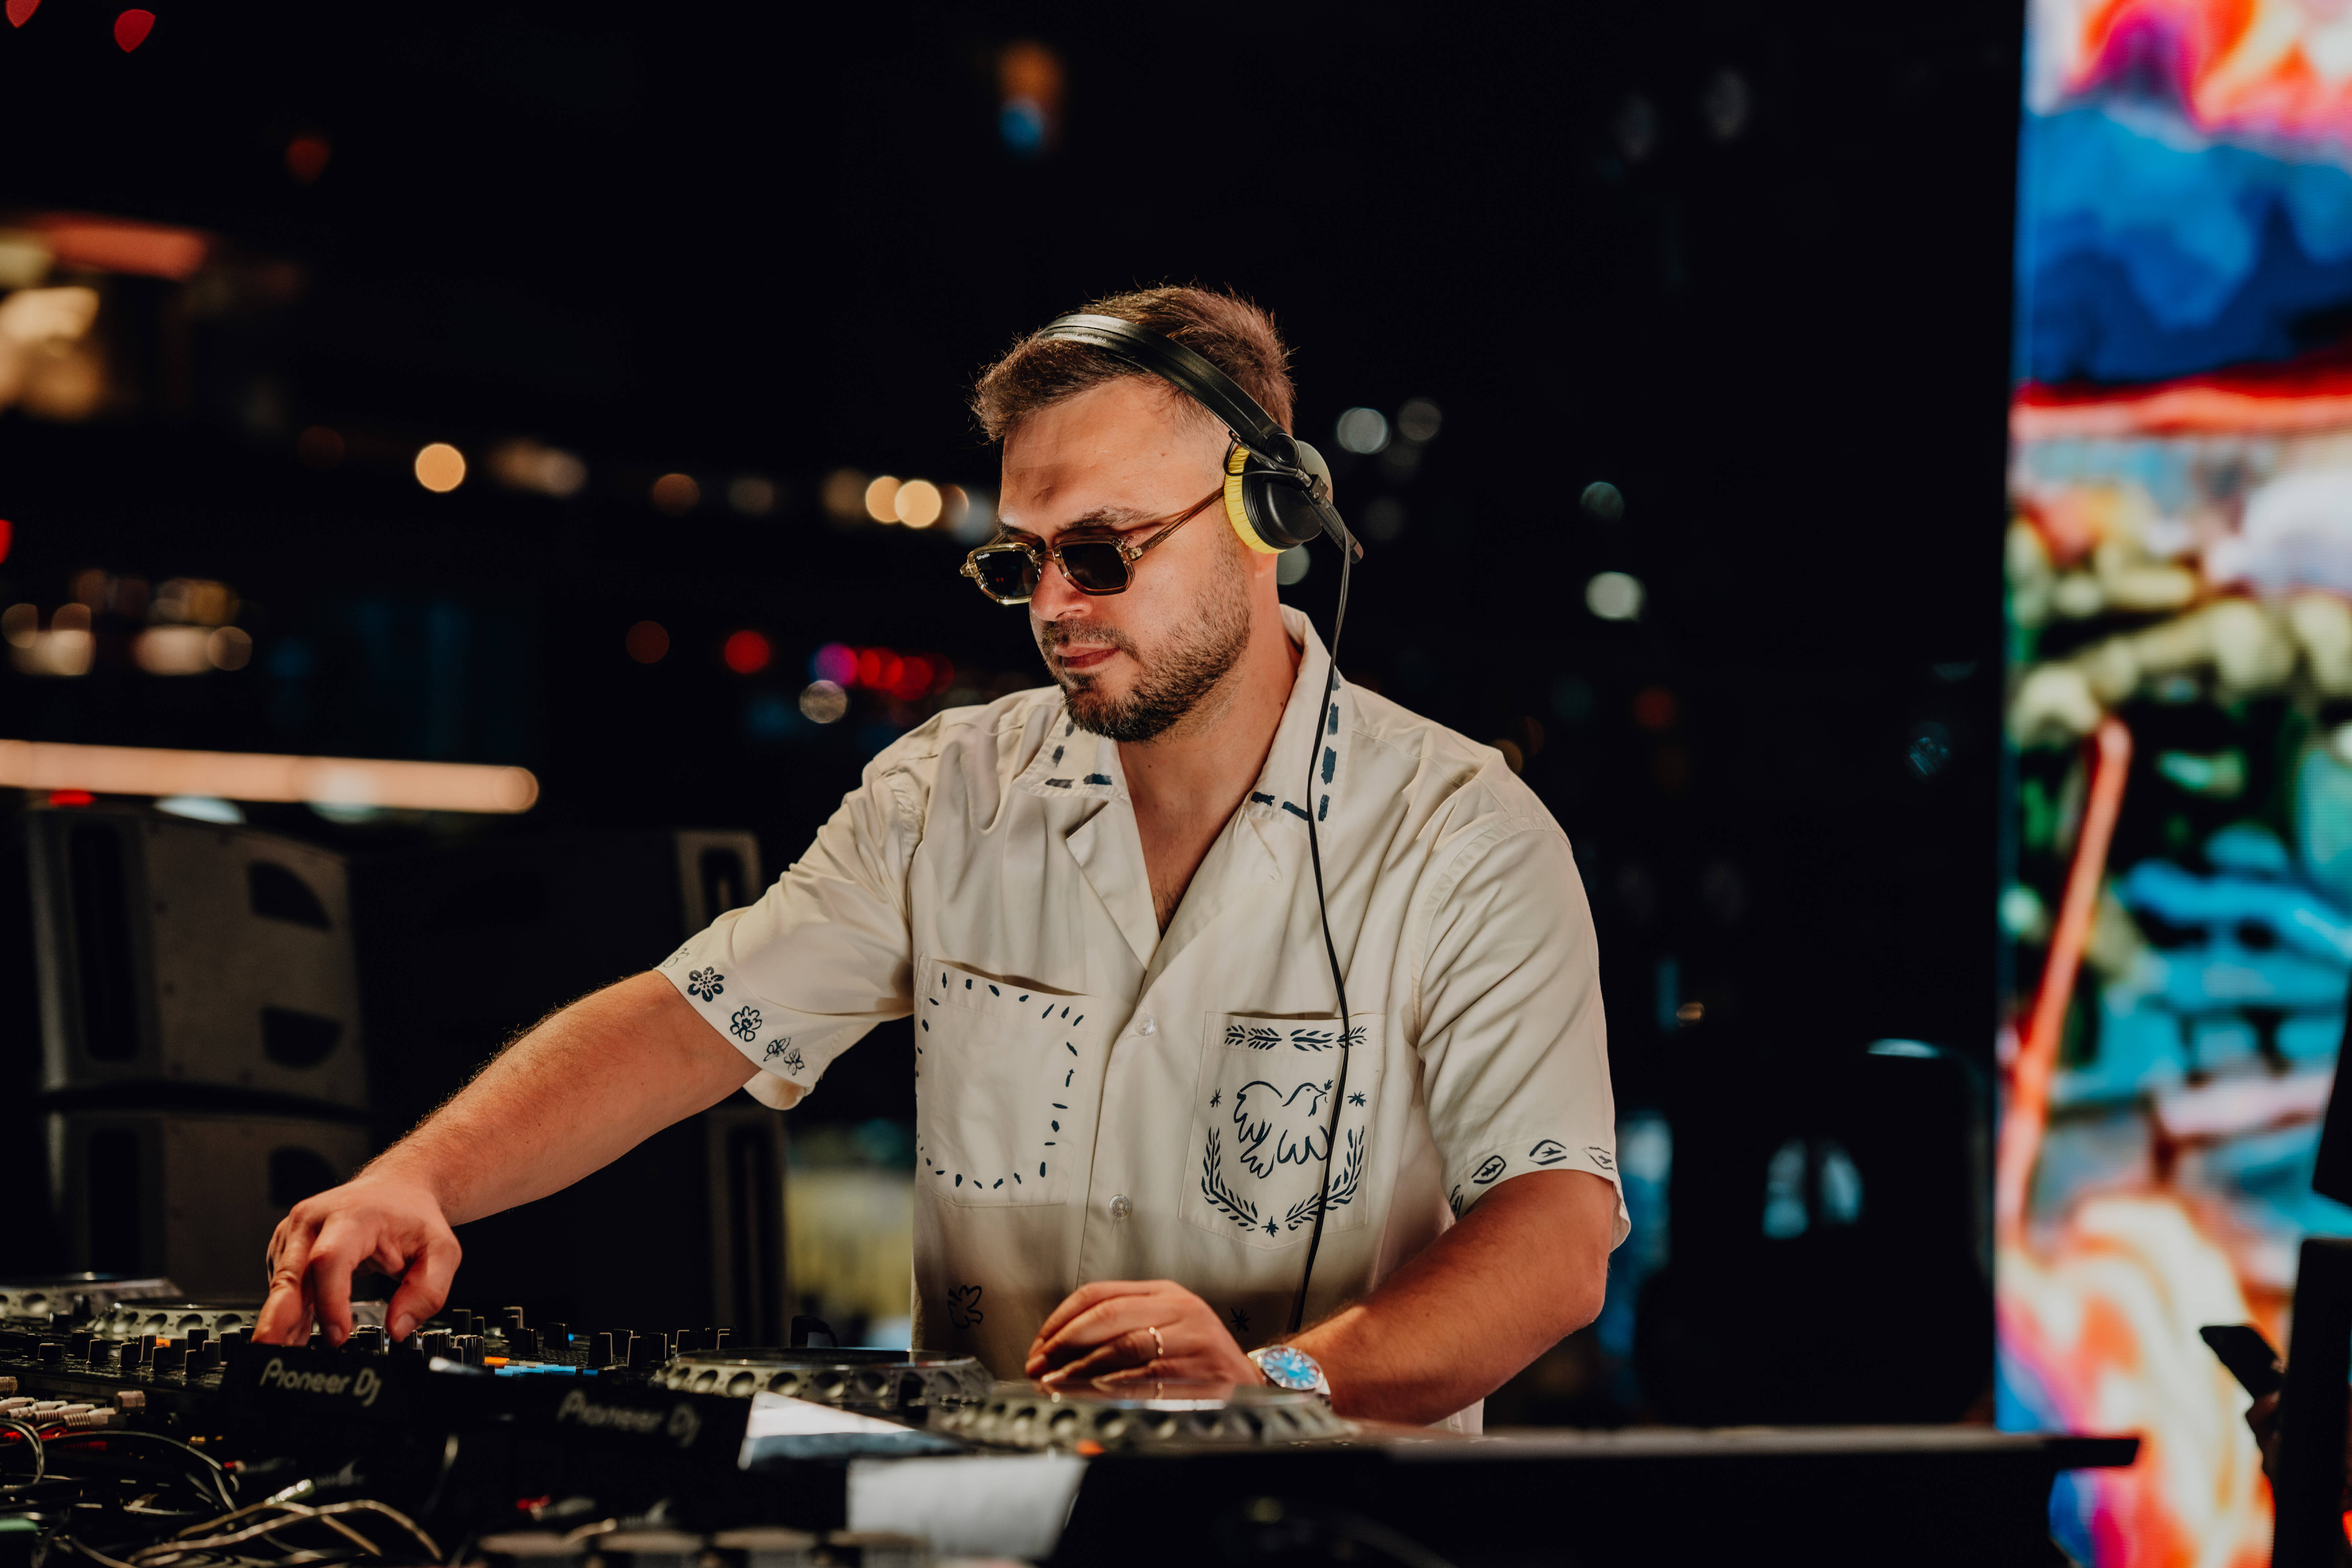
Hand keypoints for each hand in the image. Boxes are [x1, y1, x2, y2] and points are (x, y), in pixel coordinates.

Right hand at [253, 1173, 459, 1345]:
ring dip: (282, 1325)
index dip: (330, 1300)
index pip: (330, 1259)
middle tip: (271, 1351)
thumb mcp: (442, 1250)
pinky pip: (283, 1290)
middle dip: (278, 1318)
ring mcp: (294, 1236)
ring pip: (281, 1288)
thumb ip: (428, 1291)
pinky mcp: (286, 1251)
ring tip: (285, 1359)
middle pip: (290, 1274)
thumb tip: (398, 1329)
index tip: (339, 1336)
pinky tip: (292, 1341)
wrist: (394, 1191)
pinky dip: (286, 1317)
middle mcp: (313, 1222)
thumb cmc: (413, 1217)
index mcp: (351, 1215)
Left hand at [1023, 1279, 1263, 1386]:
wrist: (1250, 1382)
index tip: (1039, 1345)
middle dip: (1063, 1343)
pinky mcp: (1199, 1368)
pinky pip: (1147, 1376)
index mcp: (1163, 1293)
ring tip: (1055, 1383)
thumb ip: (1119, 1330)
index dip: (1061, 1320)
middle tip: (1038, 1366)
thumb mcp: (1164, 1327)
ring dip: (1080, 1368)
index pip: (1098, 1294)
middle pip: (1106, 1315)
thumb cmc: (1198, 1358)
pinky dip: (1114, 1385)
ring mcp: (1191, 1337)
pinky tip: (1092, 1392)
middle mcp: (1178, 1308)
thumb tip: (1059, 1353)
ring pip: (1123, 1345)